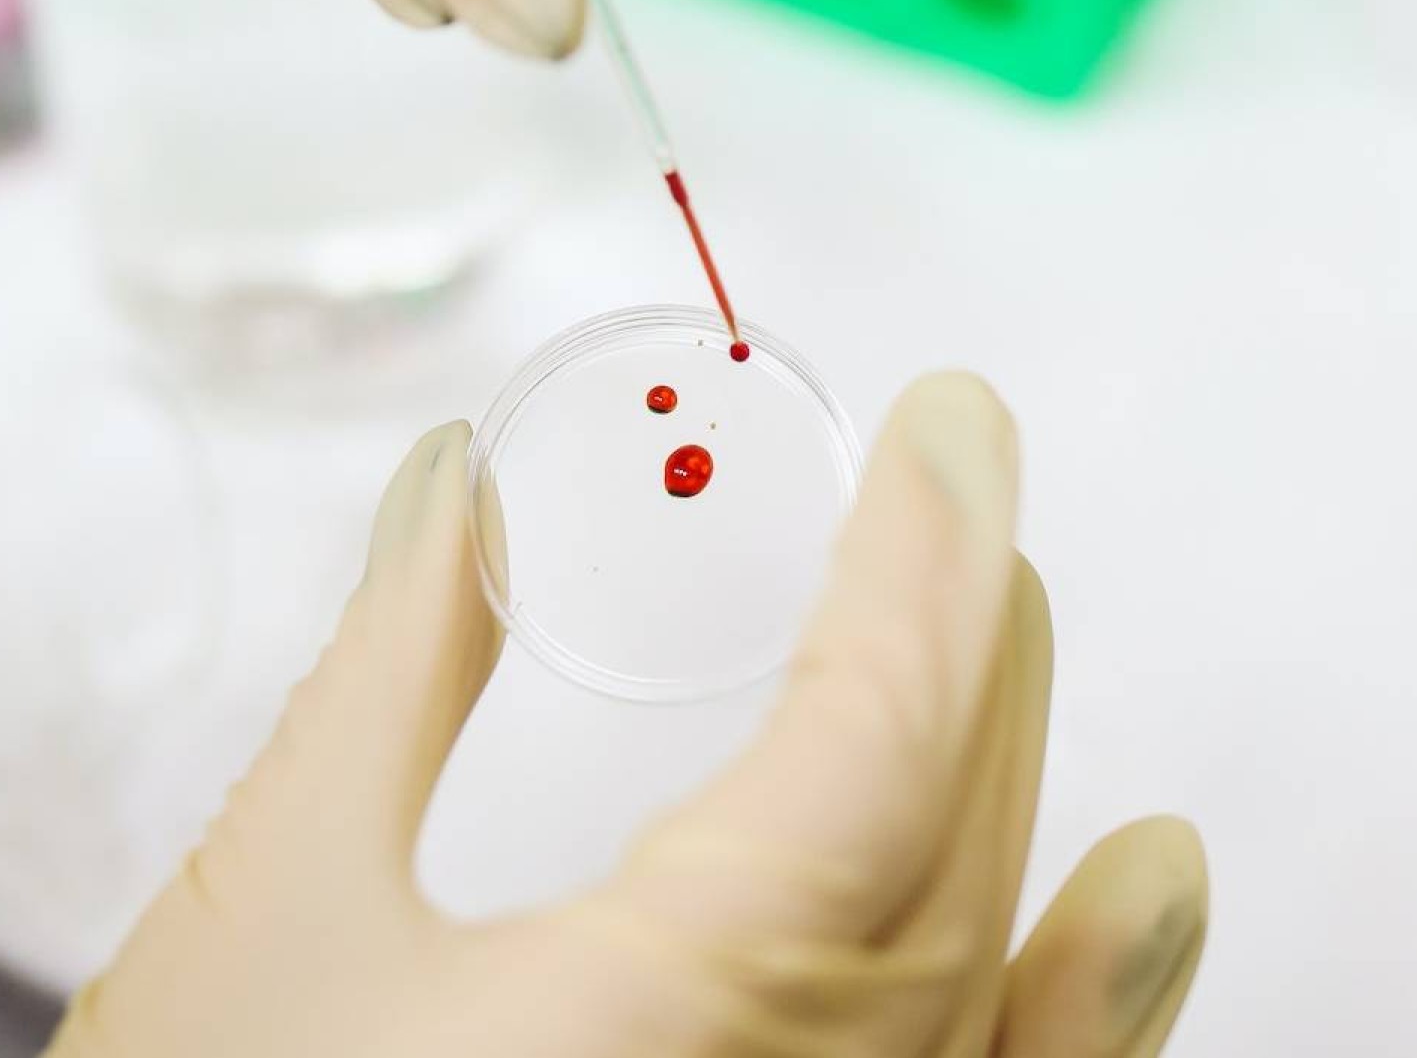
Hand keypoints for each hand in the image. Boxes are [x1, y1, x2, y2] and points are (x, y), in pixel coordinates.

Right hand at [47, 375, 1206, 1057]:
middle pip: (943, 846)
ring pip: (980, 972)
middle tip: (950, 483)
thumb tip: (448, 480)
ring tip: (1010, 611)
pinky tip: (1142, 895)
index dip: (922, 560)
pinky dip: (1088, 1002)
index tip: (950, 419)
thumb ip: (387, 674)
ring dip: (1016, 773)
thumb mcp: (274, 906)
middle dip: (960, 635)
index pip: (870, 748)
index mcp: (661, 1022)